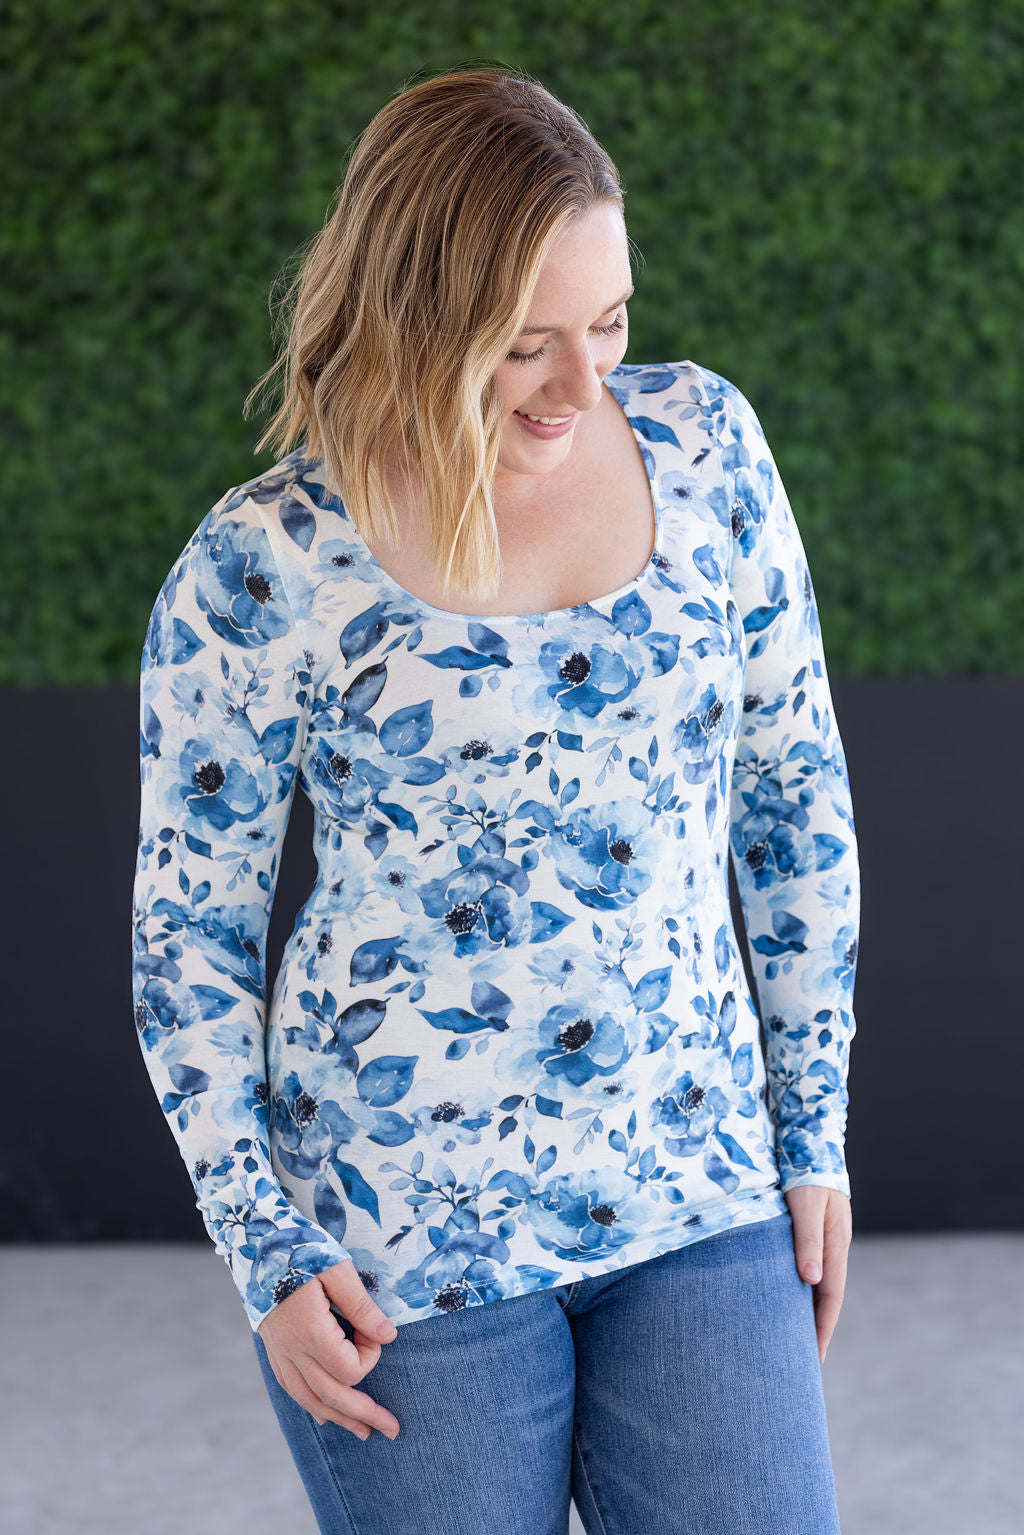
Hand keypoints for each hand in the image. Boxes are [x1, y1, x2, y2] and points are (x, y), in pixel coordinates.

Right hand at [257, 1258, 401, 1441]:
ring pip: (308, 1399)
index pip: (349, 1369)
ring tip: (364, 1431)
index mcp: (308, 1332)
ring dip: (339, 1418)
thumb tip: (389, 1336)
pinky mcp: (272, 1347)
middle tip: (392, 1430)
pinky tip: (324, 1413)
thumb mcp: (337, 1270)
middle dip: (364, 1414)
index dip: (370, 1355)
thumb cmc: (299, 1248)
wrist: (254, 1241)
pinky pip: (291, 1387)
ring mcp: (278, 1351)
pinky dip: (311, 1404)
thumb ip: (362, 1307)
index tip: (374, 1329)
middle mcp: (290, 1350)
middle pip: (331, 1396)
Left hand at [783, 1183, 851, 1364]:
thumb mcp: (805, 1205)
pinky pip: (812, 1267)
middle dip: (818, 1328)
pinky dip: (804, 1288)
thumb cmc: (806, 1171)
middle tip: (803, 1360)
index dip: (822, 1329)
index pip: (830, 1297)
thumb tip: (811, 1280)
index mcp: (835, 1245)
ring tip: (794, 1335)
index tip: (813, 1358)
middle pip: (827, 1296)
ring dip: (809, 1309)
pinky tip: (790, 1295)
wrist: (811, 1140)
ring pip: (820, 1283)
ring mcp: (827, 1239)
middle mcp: (834, 1246)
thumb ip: (808, 1240)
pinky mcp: (816, 1231)